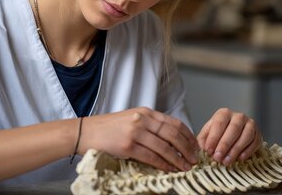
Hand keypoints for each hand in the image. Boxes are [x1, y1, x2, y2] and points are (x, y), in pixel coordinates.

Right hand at [80, 107, 198, 171]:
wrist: (86, 131)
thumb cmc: (108, 128)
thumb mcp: (132, 118)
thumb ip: (149, 125)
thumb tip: (170, 139)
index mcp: (145, 112)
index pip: (174, 123)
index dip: (188, 136)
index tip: (195, 146)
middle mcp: (142, 119)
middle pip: (173, 134)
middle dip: (187, 149)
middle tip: (195, 159)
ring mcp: (135, 132)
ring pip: (165, 147)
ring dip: (178, 159)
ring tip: (186, 167)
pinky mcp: (127, 146)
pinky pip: (152, 157)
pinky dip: (164, 165)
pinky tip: (170, 169)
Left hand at [197, 108, 260, 164]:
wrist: (233, 133)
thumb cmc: (219, 133)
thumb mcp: (208, 133)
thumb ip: (203, 140)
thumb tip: (201, 149)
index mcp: (224, 113)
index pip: (219, 123)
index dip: (213, 137)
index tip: (208, 150)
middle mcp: (238, 116)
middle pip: (233, 129)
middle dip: (224, 145)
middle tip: (218, 158)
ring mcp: (250, 124)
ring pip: (245, 136)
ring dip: (235, 150)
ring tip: (227, 161)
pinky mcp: (258, 134)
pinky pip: (255, 142)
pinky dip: (248, 151)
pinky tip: (240, 158)